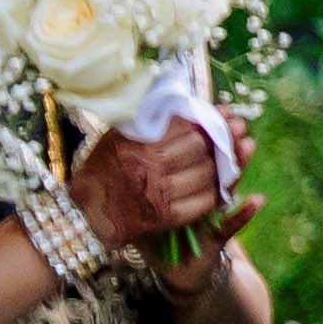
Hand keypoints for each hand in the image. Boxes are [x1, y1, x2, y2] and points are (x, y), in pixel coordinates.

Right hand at [69, 106, 235, 247]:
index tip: (226, 114)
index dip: (212, 120)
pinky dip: (216, 191)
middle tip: (235, 133)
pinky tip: (220, 183)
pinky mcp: (165, 217)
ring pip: (207, 174)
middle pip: (201, 149)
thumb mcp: (119, 137)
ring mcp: (159, 193)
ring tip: (231, 155)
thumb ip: (150, 121)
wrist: (86, 212)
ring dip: (224, 164)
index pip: (188, 127)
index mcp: (140, 143)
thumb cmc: (103, 168)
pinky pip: (204, 201)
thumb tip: (188, 106)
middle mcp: (151, 167)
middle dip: (222, 139)